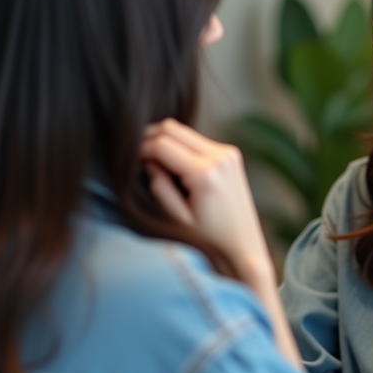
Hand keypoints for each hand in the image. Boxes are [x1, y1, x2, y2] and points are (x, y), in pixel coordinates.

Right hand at [140, 118, 273, 284]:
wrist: (242, 244)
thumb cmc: (208, 238)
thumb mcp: (177, 217)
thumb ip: (160, 186)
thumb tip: (149, 160)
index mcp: (205, 174)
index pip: (161, 145)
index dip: (140, 148)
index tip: (130, 160)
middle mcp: (219, 157)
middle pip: (171, 128)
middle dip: (149, 138)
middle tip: (138, 157)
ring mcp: (227, 152)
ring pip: (183, 131)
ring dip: (166, 142)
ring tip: (157, 165)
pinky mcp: (230, 154)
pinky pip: (196, 140)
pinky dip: (181, 146)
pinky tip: (177, 167)